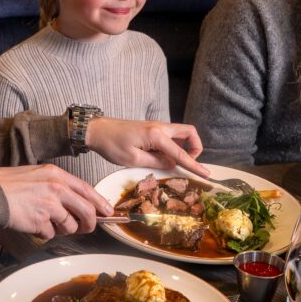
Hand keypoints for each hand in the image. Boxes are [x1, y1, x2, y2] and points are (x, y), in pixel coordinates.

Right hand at [0, 164, 113, 239]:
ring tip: (47, 222)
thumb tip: (74, 203)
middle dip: (89, 223)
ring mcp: (49, 205)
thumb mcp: (37, 174)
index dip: (99, 203)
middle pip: (86, 211)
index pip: (86, 189)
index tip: (107, 212)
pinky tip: (32, 223)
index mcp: (56, 174)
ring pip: (70, 225)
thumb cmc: (9, 183)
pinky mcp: (40, 221)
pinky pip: (51, 233)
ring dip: (62, 229)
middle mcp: (56, 188)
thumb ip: (57, 186)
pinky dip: (44, 232)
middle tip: (86, 228)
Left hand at [86, 118, 209, 177]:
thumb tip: (171, 165)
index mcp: (156, 135)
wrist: (96, 130)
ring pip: (179, 134)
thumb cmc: (111, 145)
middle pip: (189, 133)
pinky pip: (168, 137)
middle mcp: (159, 127)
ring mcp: (155, 126)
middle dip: (195, 147)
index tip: (206, 175)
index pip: (181, 153)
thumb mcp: (133, 159)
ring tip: (169, 164)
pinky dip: (171, 147)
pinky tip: (160, 158)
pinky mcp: (149, 129)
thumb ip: (155, 163)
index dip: (195, 165)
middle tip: (189, 163)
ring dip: (182, 147)